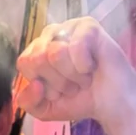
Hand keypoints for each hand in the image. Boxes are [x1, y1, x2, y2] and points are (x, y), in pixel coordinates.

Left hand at [16, 16, 134, 125]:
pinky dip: (84, 66)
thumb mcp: (46, 109)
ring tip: (84, 76)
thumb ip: (28, 102)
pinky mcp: (87, 26)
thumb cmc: (80, 100)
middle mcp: (50, 35)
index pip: (24, 63)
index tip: (58, 90)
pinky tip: (93, 66)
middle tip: (73, 84)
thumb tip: (35, 84)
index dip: (42, 83)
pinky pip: (75, 48)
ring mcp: (69, 27)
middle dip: (57, 81)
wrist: (111, 104)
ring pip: (55, 54)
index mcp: (36, 50)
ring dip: (72, 75)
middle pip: (37, 58)